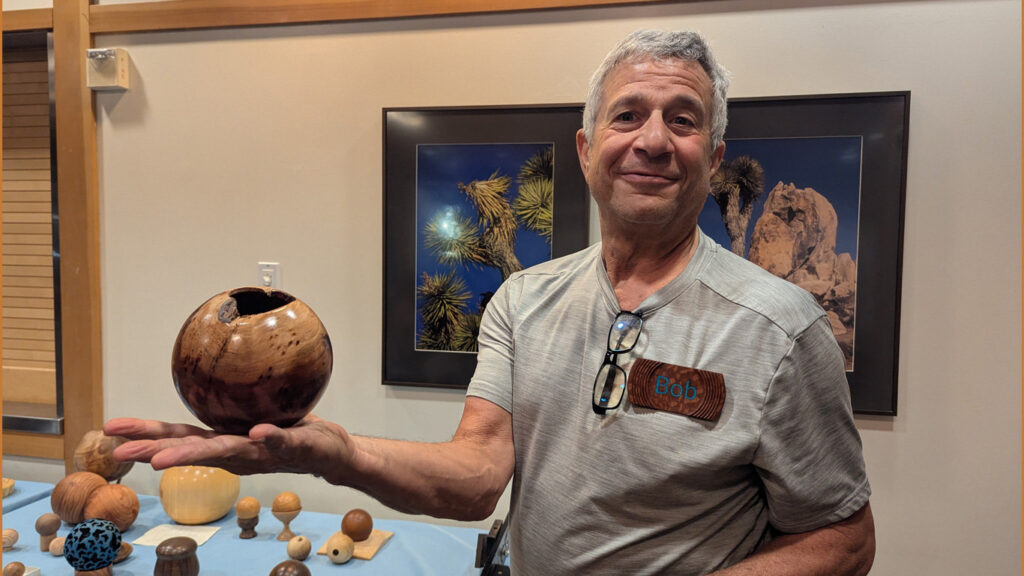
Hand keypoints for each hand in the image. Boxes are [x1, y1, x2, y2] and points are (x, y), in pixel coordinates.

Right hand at [103, 414, 355, 481]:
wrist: (332, 452)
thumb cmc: (291, 429)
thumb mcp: (255, 412)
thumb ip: (233, 396)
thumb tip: (206, 360)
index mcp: (225, 442)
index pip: (179, 437)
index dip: (146, 434)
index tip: (112, 429)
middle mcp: (238, 453)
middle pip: (192, 450)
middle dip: (156, 451)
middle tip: (121, 452)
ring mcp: (263, 453)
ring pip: (226, 452)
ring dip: (194, 456)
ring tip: (163, 459)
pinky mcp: (294, 447)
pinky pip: (281, 441)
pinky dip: (269, 437)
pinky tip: (257, 432)